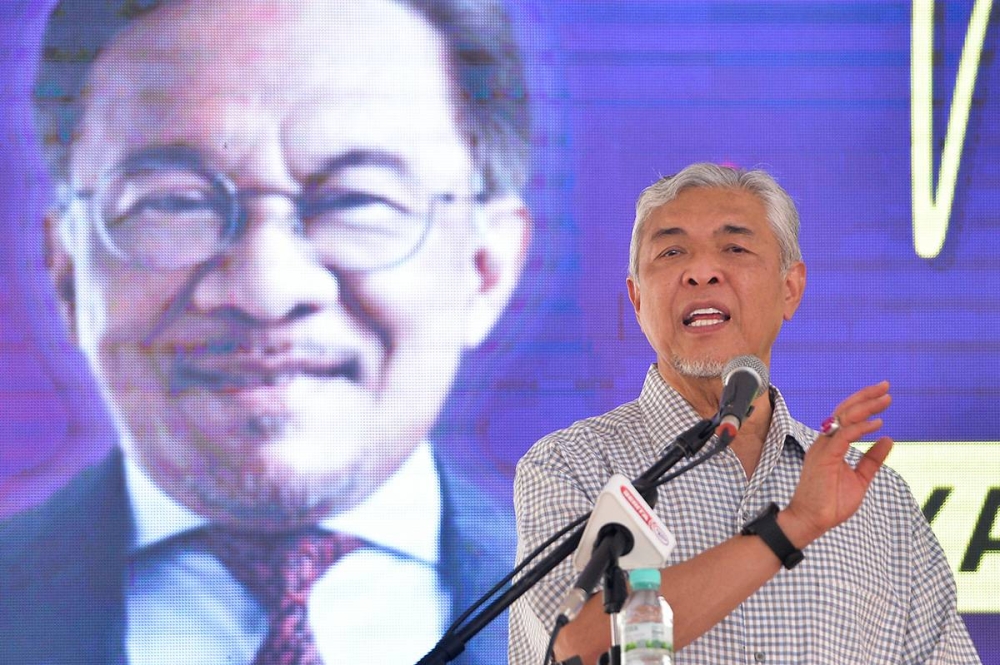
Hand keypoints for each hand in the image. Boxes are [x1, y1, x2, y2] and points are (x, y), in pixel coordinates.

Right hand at [782, 381, 893, 546]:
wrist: (812, 520)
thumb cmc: (831, 502)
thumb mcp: (860, 478)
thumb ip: (872, 459)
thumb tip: (888, 439)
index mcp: (831, 445)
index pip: (847, 417)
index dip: (864, 403)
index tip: (883, 395)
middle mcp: (825, 441)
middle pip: (845, 410)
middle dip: (866, 397)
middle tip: (886, 387)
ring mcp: (823, 447)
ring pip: (844, 418)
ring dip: (866, 406)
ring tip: (885, 399)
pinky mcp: (825, 457)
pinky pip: (844, 435)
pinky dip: (861, 427)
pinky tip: (877, 423)